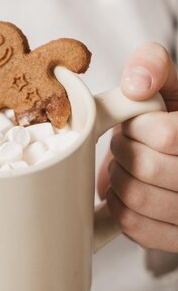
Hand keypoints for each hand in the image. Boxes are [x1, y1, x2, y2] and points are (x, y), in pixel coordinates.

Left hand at [97, 43, 177, 251]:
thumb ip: (153, 65)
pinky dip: (120, 205)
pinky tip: (132, 189)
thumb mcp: (169, 84)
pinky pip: (134, 226)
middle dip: (123, 148)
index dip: (139, 126)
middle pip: (145, 167)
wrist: (175, 155)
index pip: (165, 134)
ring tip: (131, 165)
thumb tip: (136, 85)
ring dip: (119, 176)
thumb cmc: (171, 118)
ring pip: (136, 198)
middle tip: (129, 143)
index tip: (139, 123)